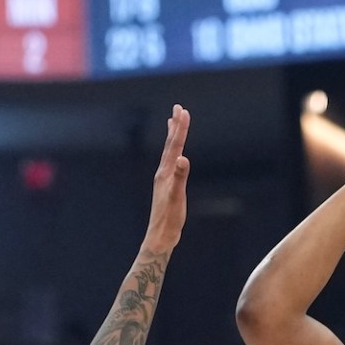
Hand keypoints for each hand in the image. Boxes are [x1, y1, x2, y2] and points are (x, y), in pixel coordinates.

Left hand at [141, 104, 190, 254]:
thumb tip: (183, 159)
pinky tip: (173, 156)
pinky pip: (169, 163)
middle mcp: (162, 172)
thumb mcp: (177, 197)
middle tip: (178, 108)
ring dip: (172, 137)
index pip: (175, 146)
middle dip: (175, 126)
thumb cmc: (170, 218)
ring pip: (168, 153)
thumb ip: (180, 177)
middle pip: (170, 145)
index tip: (183, 111)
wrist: (160, 236)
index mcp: (165, 173)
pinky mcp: (166, 187)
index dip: (180, 128)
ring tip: (172, 124)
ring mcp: (163, 180)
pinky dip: (172, 153)